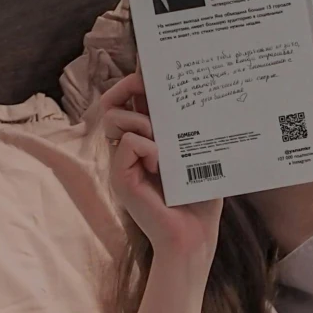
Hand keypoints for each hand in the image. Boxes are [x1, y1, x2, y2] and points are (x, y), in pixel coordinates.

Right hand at [96, 71, 222, 267]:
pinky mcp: (121, 178)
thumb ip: (192, 129)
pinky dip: (147, 146)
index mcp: (146, 142)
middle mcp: (129, 150)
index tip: (150, 72)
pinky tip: (162, 163)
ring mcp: (122, 164)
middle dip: (128, 86)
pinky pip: (127, 142)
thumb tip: (196, 92)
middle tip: (146, 85)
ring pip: (115, 118)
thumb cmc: (199, 201)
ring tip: (161, 136)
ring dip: (140, 119)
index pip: (130, 103)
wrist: (194, 239)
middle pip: (113, 103)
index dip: (135, 83)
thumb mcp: (200, 156)